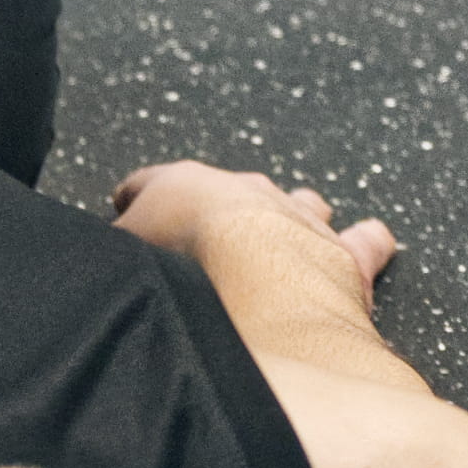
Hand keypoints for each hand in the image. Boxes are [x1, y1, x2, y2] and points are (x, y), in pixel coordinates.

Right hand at [110, 163, 401, 304]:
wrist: (256, 282)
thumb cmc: (180, 270)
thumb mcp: (117, 265)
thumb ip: (107, 267)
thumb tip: (91, 276)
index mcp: (179, 186)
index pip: (147, 185)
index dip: (135, 200)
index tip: (128, 208)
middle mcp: (243, 192)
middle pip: (228, 191)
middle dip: (219, 209)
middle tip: (207, 235)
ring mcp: (297, 220)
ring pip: (299, 204)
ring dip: (293, 215)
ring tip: (290, 227)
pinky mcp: (345, 255)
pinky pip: (367, 240)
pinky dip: (369, 240)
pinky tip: (375, 237)